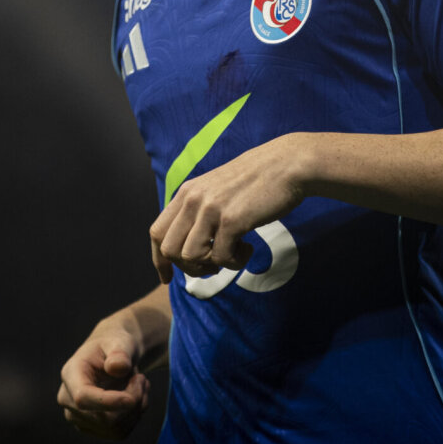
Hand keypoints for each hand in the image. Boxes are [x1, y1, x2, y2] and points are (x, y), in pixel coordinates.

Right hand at [56, 329, 149, 439]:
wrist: (113, 356)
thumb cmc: (115, 345)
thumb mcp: (120, 341)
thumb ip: (120, 353)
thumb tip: (116, 367)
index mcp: (71, 374)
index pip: (83, 398)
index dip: (109, 402)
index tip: (133, 398)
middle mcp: (68, 399)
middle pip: (103, 419)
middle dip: (132, 402)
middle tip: (143, 380)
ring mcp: (78, 417)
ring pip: (114, 429)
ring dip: (136, 410)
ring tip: (141, 385)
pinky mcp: (92, 428)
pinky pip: (119, 433)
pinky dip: (134, 417)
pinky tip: (136, 398)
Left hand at [149, 133, 306, 282]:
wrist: (286, 165)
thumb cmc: (256, 180)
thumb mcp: (216, 189)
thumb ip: (199, 211)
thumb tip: (189, 246)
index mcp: (186, 193)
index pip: (157, 232)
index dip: (158, 260)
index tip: (167, 278)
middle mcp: (193, 200)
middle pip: (169, 250)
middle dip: (188, 267)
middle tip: (213, 265)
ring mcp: (211, 210)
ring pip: (190, 257)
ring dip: (211, 266)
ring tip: (232, 254)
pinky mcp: (232, 221)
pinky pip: (220, 258)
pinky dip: (235, 262)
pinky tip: (248, 247)